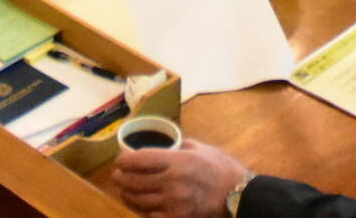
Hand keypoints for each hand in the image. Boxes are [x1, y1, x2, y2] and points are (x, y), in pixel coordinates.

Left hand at [114, 139, 245, 217]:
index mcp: (177, 161)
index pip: (138, 160)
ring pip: (138, 201)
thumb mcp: (200, 148)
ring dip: (127, 195)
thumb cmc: (221, 169)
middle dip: (120, 178)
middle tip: (117, 175)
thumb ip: (178, 145)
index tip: (119, 160)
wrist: (238, 196)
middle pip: (133, 181)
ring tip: (125, 190)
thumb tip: (160, 144)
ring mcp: (173, 204)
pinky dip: (143, 210)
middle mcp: (171, 183)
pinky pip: (150, 216)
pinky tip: (141, 205)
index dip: (123, 160)